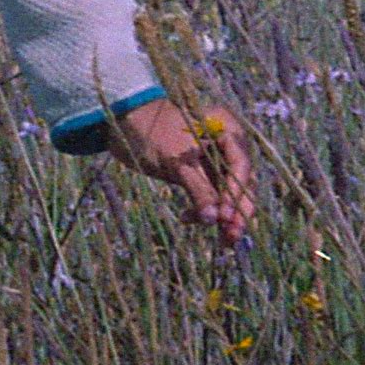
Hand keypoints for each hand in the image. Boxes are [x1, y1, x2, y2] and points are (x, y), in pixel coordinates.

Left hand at [108, 96, 256, 244]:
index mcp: (226, 127)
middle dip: (235, 210)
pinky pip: (211, 194)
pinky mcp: (202, 171)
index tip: (225, 218)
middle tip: (231, 237)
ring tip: (221, 241)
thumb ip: (198, 189)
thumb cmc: (151, 133)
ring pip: (227, 191)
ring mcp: (215, 157)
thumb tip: (213, 220)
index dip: (236, 194)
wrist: (123, 123)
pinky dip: (204, 208)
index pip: (240, 165)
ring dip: (221, 215)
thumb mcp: (176, 162)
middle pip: (240, 181)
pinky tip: (186, 219)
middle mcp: (226, 142)